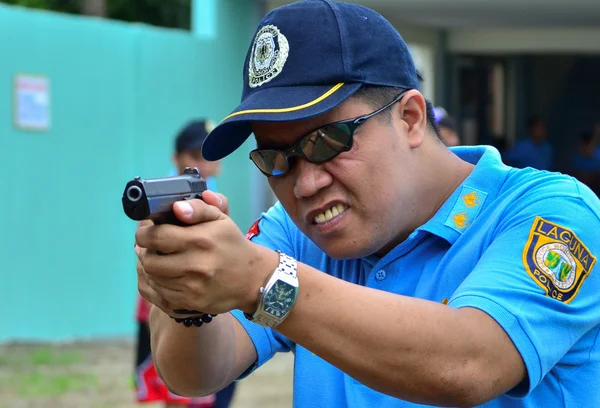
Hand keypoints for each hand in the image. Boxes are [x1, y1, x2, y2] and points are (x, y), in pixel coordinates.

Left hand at [135, 193, 277, 316]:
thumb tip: (176, 207)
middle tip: (148, 246)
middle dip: (144, 251)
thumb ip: (198, 207)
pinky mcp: (191, 302)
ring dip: (151, 267)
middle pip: (149, 260)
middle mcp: (195, 264)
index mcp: (200, 240)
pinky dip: (160, 283)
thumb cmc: (231, 244)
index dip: (144, 232)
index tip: (145, 230)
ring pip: (153, 278)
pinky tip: (167, 274)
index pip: (156, 236)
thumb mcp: (220, 219)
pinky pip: (162, 293)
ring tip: (159, 259)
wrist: (252, 279)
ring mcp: (192, 287)